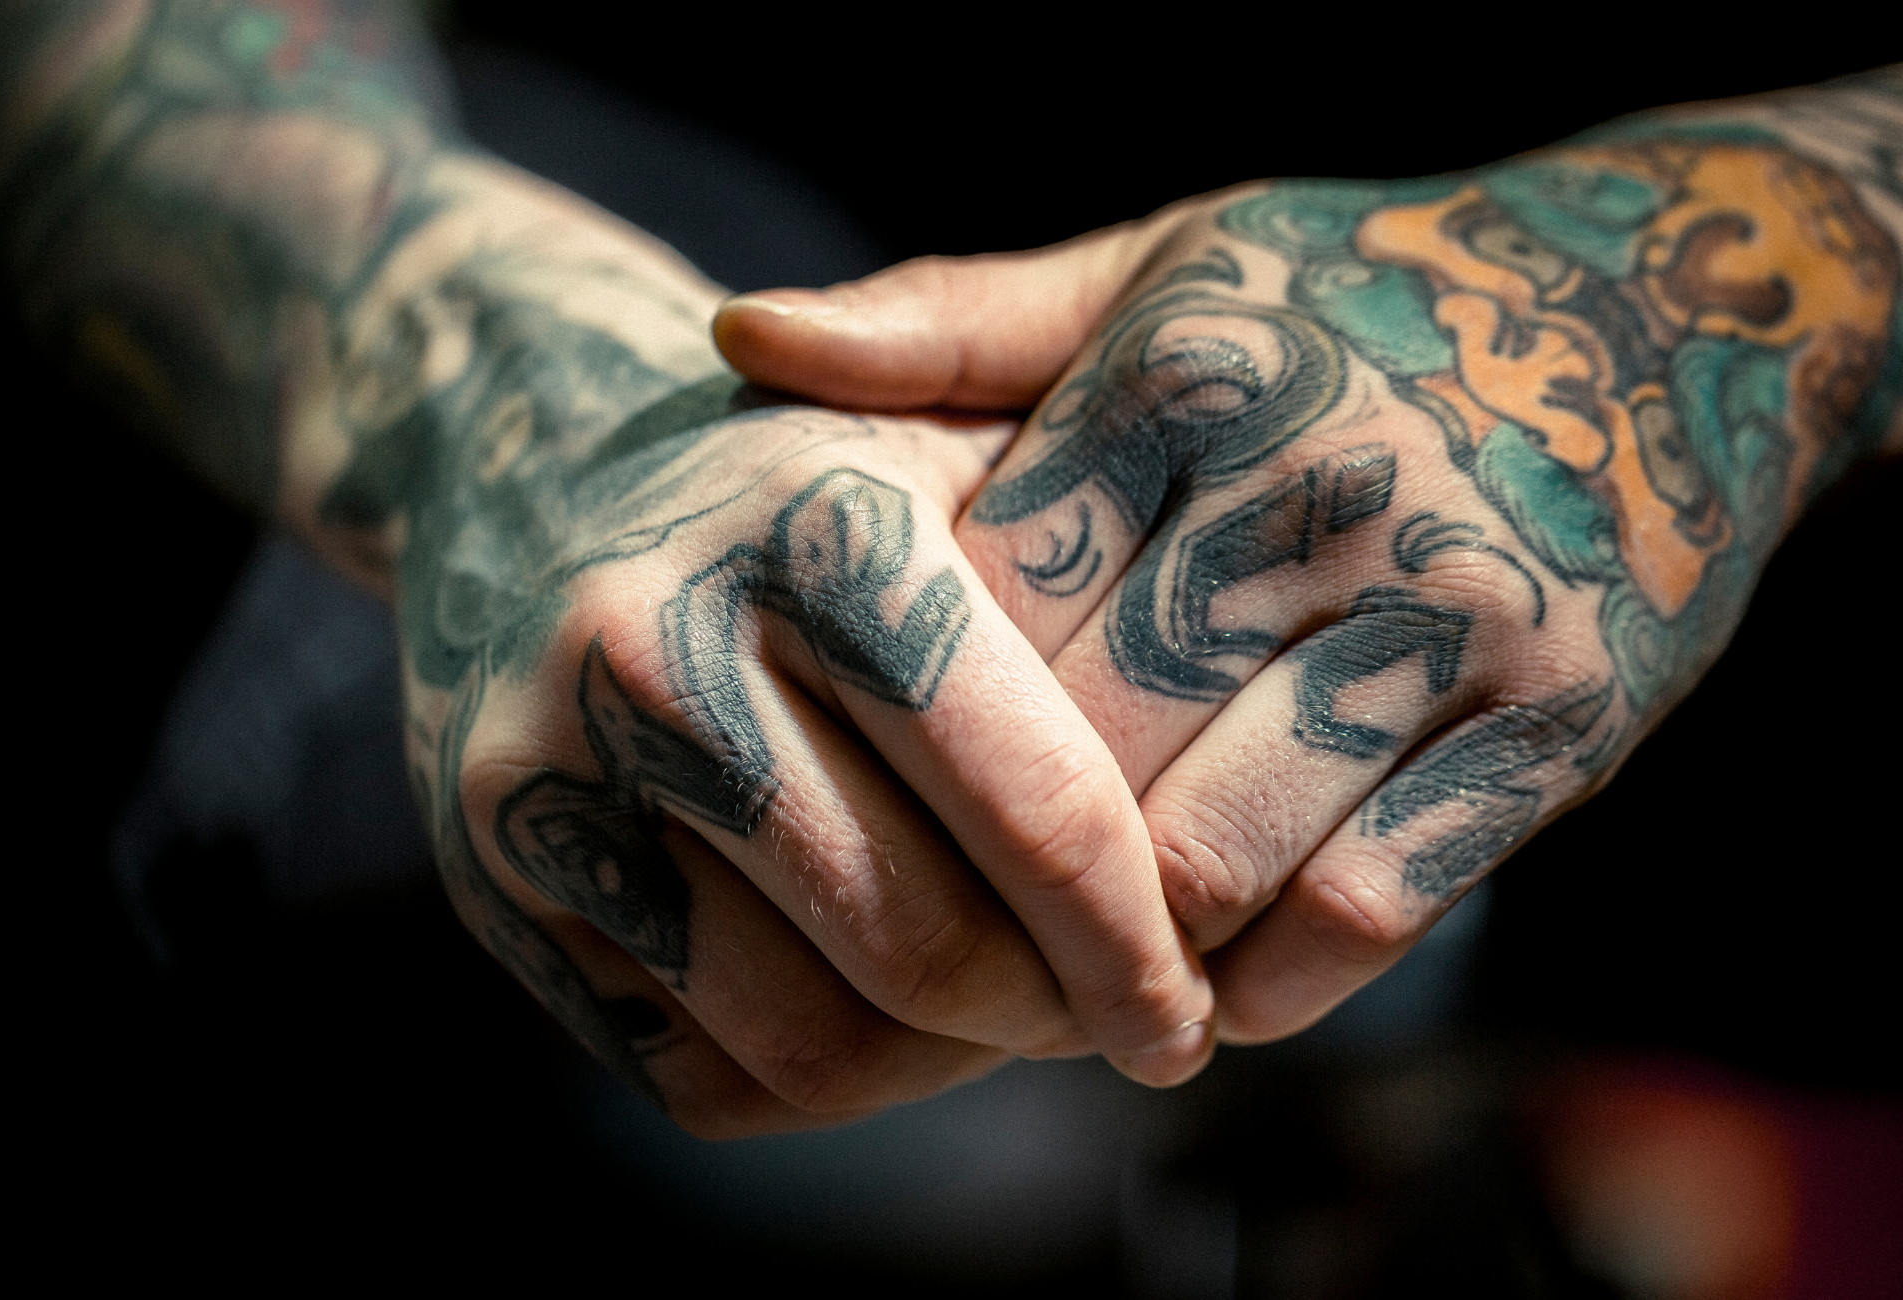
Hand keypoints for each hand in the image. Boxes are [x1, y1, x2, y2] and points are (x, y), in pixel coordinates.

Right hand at [346, 182, 1217, 1134]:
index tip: (1191, 1012)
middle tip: (1114, 1023)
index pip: (1036, 809)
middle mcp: (659, 651)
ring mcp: (553, 777)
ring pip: (817, 1042)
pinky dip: (820, 1081)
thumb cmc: (797, 478)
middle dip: (1052, 1018)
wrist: (524, 465)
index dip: (1140, 944)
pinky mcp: (494, 881)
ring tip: (999, 1017)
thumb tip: (1230, 835)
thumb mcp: (946, 451)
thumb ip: (1087, 585)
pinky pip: (701, 1075)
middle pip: (924, 946)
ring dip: (942, 1066)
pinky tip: (874, 1012)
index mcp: (815, 532)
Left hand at [716, 82, 1902, 1042]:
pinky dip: (1269, 976)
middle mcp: (1316, 489)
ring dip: (1123, 942)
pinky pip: (1367, 906)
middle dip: (997, 856)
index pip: (979, 606)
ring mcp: (1450, 613)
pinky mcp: (1559, 722)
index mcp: (1187, 372)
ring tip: (1071, 963)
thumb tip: (739, 341)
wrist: (1675, 315)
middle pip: (1080, 746)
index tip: (874, 782)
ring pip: (1210, 851)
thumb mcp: (1161, 262)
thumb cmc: (1358, 297)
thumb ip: (951, 321)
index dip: (910, 723)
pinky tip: (1218, 971)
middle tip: (939, 917)